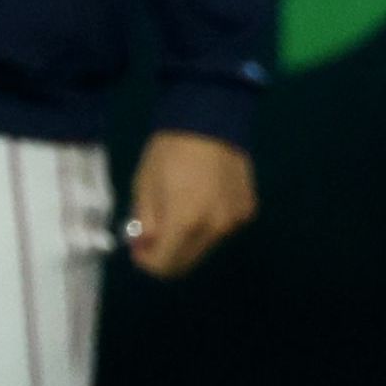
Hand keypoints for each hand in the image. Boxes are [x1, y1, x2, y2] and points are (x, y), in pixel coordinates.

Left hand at [125, 130, 256, 276]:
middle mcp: (214, 229)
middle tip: (156, 236)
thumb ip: (145, 223)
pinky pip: (223, 229)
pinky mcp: (247, 210)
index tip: (138, 247)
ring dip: (189, 240)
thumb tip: (148, 244)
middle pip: (187, 262)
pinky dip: (209, 224)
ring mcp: (235, 221)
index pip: (164, 265)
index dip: (147, 262)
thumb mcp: (144, 186)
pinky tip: (204, 199)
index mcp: (185, 223)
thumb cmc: (169, 151)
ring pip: (205, 247)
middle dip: (167, 255)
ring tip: (181, 212)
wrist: (210, 119)